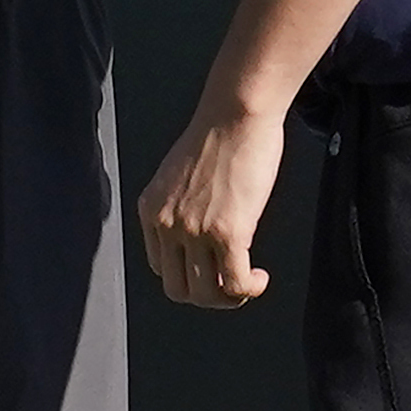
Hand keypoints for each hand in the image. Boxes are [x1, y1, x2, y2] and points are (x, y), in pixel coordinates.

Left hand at [136, 101, 287, 307]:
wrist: (236, 114)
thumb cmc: (218, 137)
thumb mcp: (179, 177)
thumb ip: (179, 208)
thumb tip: (198, 241)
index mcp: (151, 209)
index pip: (160, 267)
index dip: (189, 276)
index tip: (211, 271)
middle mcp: (166, 223)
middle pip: (179, 290)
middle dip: (207, 295)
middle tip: (230, 284)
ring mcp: (194, 230)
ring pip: (207, 295)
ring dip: (230, 297)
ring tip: (247, 281)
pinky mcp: (227, 232)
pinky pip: (236, 284)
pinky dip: (250, 289)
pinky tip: (259, 278)